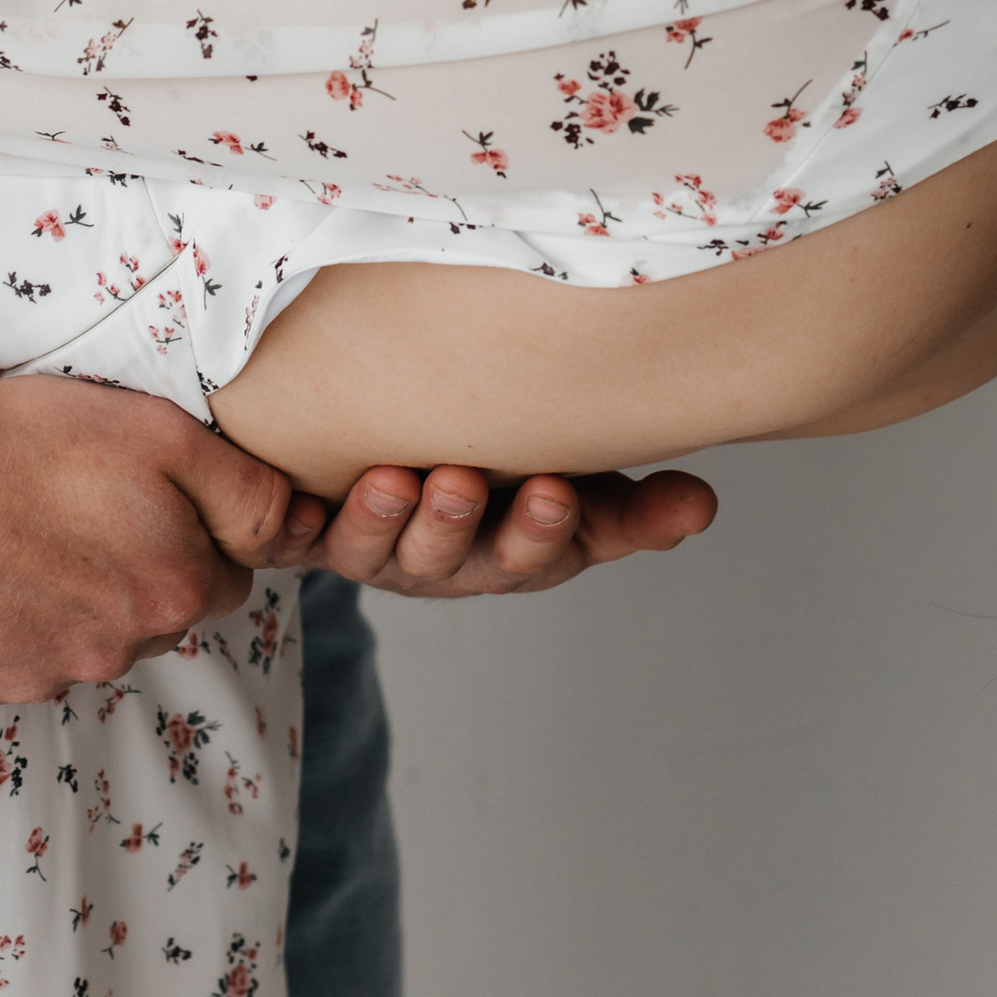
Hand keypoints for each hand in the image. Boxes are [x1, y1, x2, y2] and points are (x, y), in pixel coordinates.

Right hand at [0, 369, 303, 706]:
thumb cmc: (31, 442)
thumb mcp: (166, 435)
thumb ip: (247, 491)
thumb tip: (294, 531)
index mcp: (172, 595)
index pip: (217, 580)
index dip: (188, 535)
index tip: (144, 501)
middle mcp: (113, 653)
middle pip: (148, 617)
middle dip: (129, 572)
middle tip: (76, 508)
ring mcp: (37, 675)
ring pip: (78, 642)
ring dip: (63, 601)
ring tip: (17, 531)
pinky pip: (5, 659)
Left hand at [281, 460, 718, 598]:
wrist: (403, 437)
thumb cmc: (513, 465)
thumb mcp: (585, 485)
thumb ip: (637, 506)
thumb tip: (702, 507)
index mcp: (514, 550)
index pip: (536, 553)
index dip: (543, 533)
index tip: (554, 492)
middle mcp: (442, 559)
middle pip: (450, 558)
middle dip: (457, 526)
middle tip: (462, 483)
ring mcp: (376, 548)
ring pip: (374, 549)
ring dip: (384, 518)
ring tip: (395, 479)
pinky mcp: (310, 531)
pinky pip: (294, 538)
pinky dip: (299, 522)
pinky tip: (309, 495)